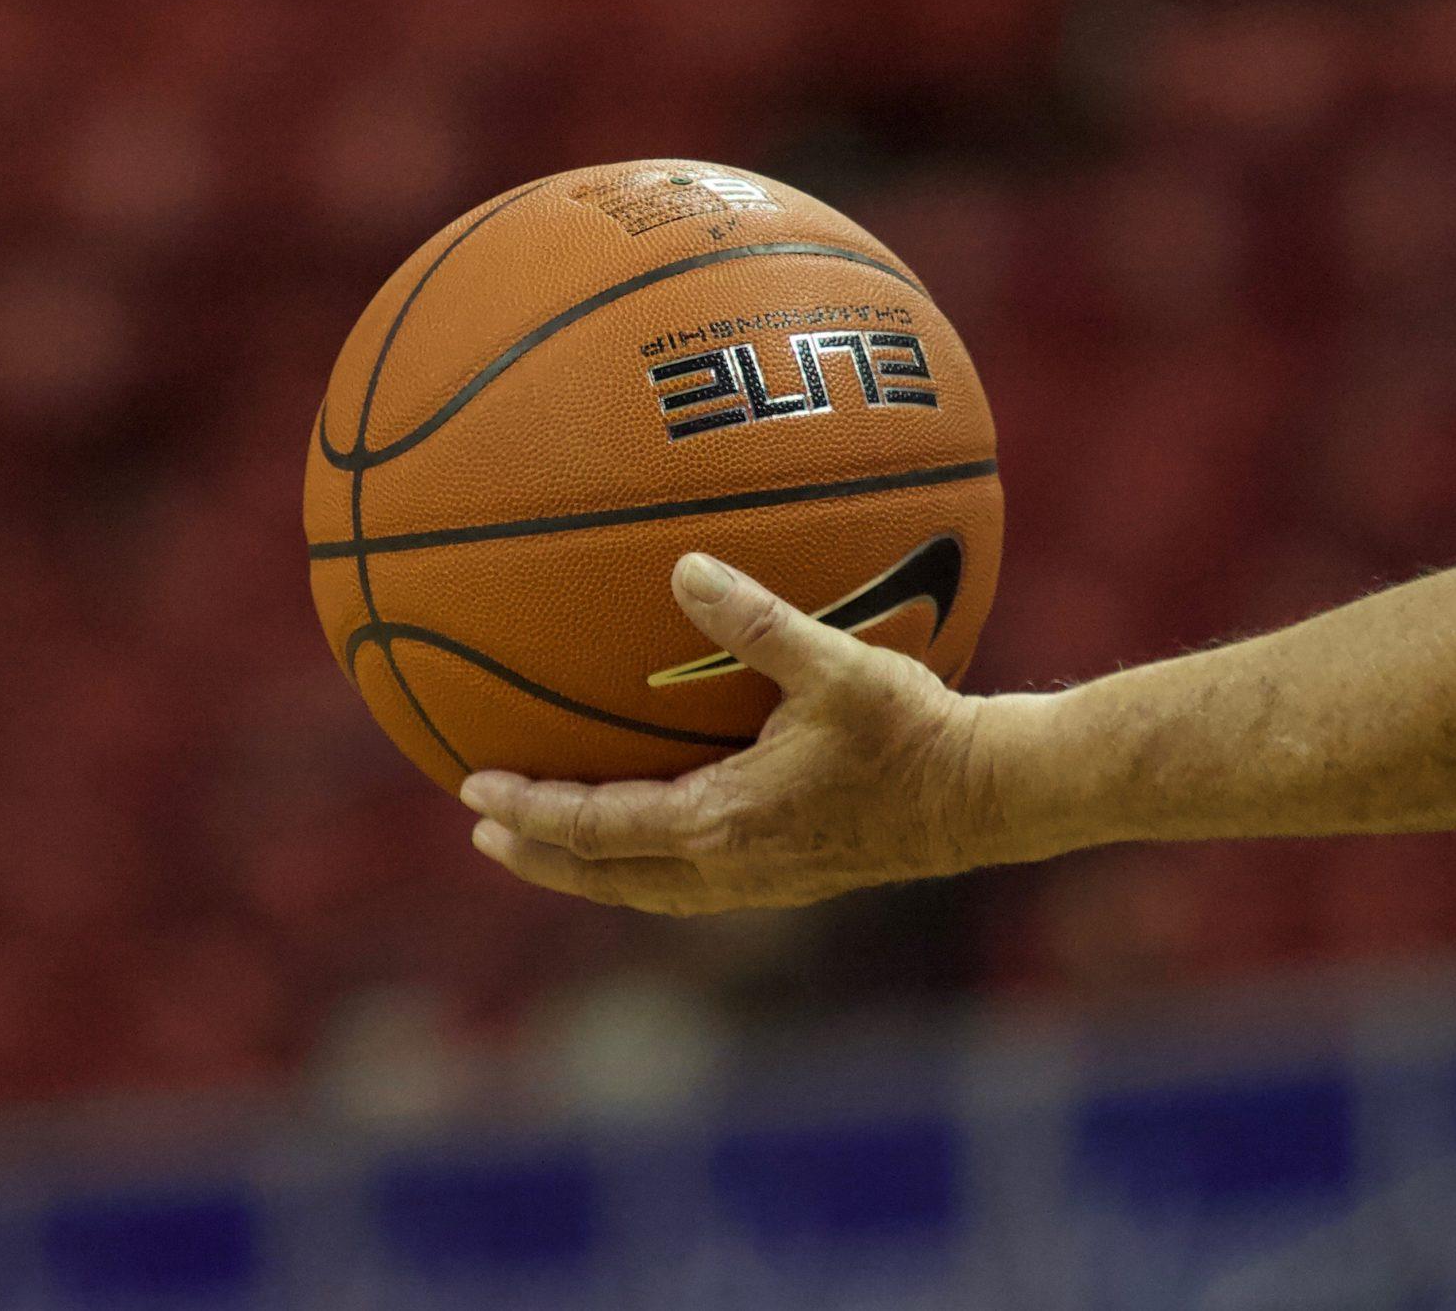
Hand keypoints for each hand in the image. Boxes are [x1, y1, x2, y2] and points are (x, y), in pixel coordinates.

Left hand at [460, 552, 999, 914]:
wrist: (984, 798)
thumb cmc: (913, 731)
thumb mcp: (835, 665)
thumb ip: (756, 619)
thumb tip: (686, 566)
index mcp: (721, 823)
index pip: (597, 827)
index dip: (530, 810)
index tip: (471, 792)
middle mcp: (729, 868)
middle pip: (606, 877)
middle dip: (541, 857)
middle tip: (484, 833)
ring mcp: (761, 882)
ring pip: (648, 889)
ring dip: (590, 868)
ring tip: (550, 843)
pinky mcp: (791, 879)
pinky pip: (689, 884)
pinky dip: (645, 866)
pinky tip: (654, 833)